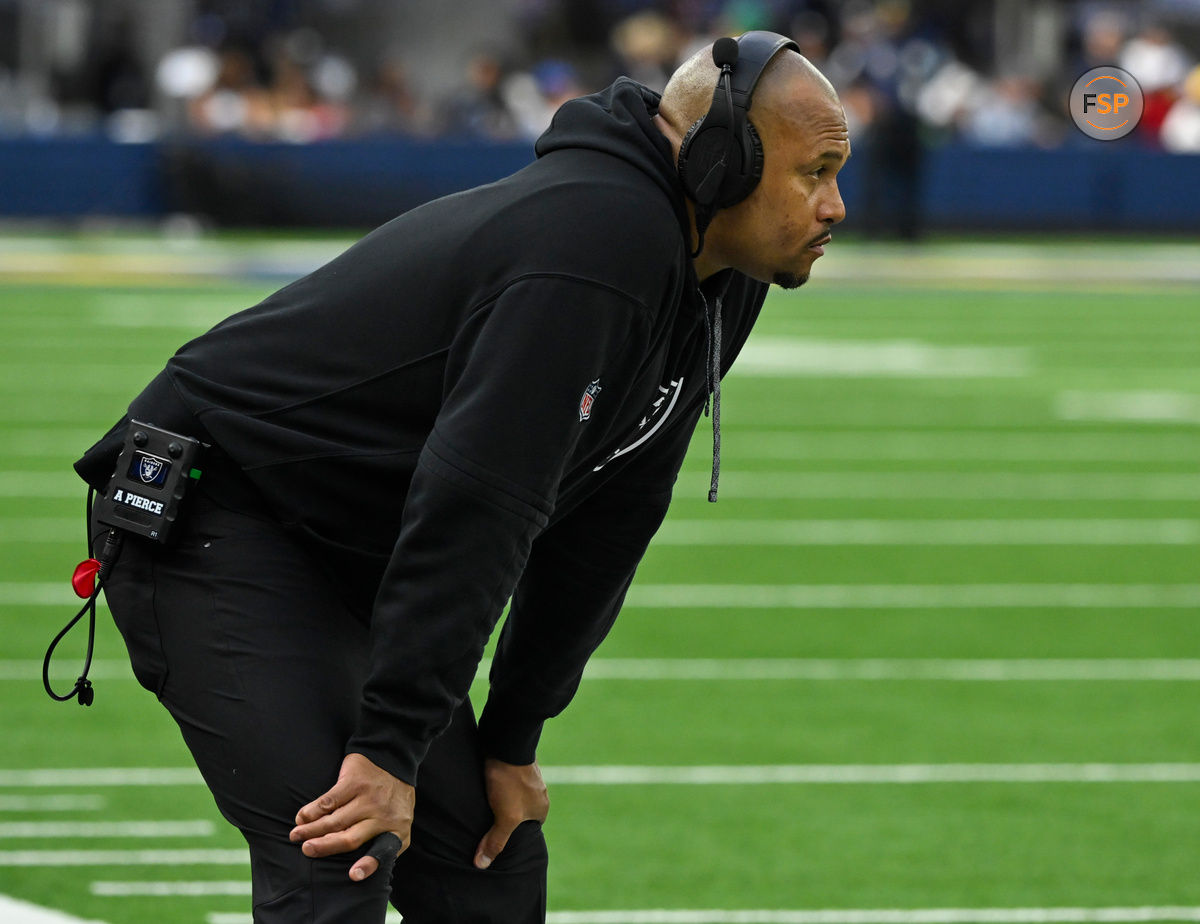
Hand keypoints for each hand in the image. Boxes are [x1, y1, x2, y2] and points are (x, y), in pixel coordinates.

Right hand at [290, 752, 414, 881]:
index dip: (368, 865)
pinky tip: (302, 816)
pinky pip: (329, 801)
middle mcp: (384, 816)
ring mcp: (369, 798)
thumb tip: (358, 872)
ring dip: (311, 829)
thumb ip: (384, 845)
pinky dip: (312, 810)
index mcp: (397, 831)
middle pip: (349, 838)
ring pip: (334, 821)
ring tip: (296, 835)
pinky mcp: (355, 782)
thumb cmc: (391, 799)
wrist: (394, 759)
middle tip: (306, 850)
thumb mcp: (398, 823)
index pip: (384, 852)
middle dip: (324, 847)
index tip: (352, 875)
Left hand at [473, 758, 548, 869]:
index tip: (494, 839)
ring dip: (498, 802)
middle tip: (485, 824)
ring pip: (510, 798)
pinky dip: (496, 787)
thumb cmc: (510, 782)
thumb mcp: (505, 817)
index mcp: (542, 808)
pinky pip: (505, 783)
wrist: (505, 743)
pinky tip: (484, 788)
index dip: (510, 837)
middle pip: (518, 815)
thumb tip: (482, 865)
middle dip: (503, 819)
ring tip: (482, 806)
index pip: (526, 831)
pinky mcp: (514, 766)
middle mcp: (538, 793)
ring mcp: (527, 778)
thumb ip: (496, 841)